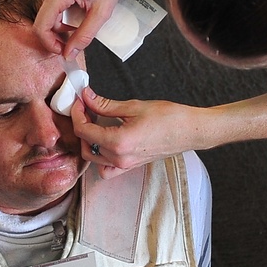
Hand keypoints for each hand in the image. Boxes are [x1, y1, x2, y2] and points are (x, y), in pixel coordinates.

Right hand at [34, 0, 127, 57]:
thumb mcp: (101, 11)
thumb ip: (84, 36)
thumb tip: (70, 54)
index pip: (41, 27)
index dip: (50, 44)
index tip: (64, 51)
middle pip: (44, 21)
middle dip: (60, 33)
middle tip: (79, 34)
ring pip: (47, 14)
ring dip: (62, 22)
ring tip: (82, 16)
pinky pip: (49, 4)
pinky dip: (61, 12)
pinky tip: (77, 8)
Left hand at [68, 88, 201, 178]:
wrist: (189, 130)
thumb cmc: (169, 118)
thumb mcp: (133, 106)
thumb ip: (105, 105)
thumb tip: (88, 97)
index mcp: (118, 142)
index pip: (83, 131)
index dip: (77, 113)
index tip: (80, 101)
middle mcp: (119, 158)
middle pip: (85, 144)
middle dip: (81, 124)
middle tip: (86, 108)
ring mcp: (124, 165)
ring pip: (93, 158)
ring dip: (88, 140)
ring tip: (94, 122)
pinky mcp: (130, 166)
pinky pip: (107, 169)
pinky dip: (100, 158)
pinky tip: (105, 143)